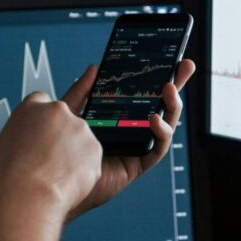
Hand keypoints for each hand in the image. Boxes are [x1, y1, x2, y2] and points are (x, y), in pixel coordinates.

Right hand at [0, 91, 101, 217]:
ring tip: (56, 175)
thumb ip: (10, 144)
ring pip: (79, 139)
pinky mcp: (94, 147)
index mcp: (32, 107)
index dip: (41, 121)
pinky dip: (83, 169)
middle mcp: (58, 112)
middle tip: (49, 159)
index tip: (41, 133)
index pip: (40, 102)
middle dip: (59, 137)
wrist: (27, 194)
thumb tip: (12, 152)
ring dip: (72, 154)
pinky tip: (68, 182)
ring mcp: (79, 129)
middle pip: (63, 119)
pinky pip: (90, 158)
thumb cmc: (5, 176)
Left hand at [61, 59, 195, 220]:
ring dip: (171, 106)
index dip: (159, 76)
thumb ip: (83, 92)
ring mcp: (139, 147)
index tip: (172, 58)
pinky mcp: (139, 164)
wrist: (55, 182)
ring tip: (169, 89)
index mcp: (120, 117)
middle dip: (176, 85)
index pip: (144, 93)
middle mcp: (134, 131)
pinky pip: (158, 148)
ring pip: (165, 124)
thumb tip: (94, 68)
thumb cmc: (62, 153)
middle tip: (186, 66)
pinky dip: (161, 133)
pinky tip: (154, 119)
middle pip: (161, 105)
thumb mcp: (72, 114)